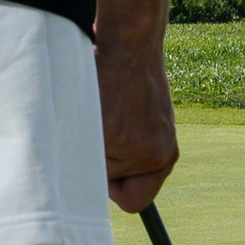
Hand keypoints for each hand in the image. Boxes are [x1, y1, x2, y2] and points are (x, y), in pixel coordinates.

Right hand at [94, 32, 178, 215]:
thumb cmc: (134, 79)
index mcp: (165, 155)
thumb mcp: (149, 120)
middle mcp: (154, 156)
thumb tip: (108, 181)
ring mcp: (131, 146)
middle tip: (100, 129)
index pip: (137, 200)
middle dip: (98, 163)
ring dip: (88, 140)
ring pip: (92, 164)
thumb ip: (138, 151)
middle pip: (109, 185)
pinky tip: (91, 102)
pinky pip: (81, 146)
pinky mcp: (110, 132)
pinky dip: (79, 127)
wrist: (131, 44)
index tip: (105, 169)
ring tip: (99, 108)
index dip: (116, 188)